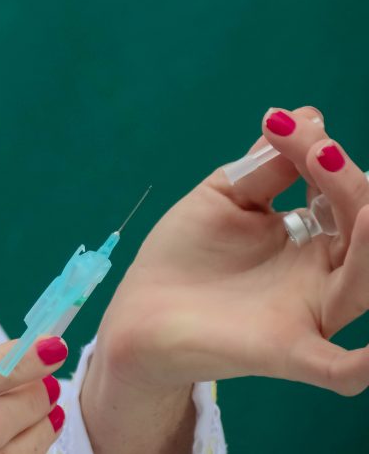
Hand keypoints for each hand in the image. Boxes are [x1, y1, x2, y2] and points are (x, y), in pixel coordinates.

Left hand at [83, 107, 368, 451]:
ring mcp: (308, 314)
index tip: (279, 124)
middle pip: (361, 229)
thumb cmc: (185, 256)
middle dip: (348, 186)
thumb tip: (309, 116)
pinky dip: (363, 366)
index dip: (317, 154)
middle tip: (319, 153)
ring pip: (363, 285)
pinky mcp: (285, 352)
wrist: (139, 313)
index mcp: (313, 236)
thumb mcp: (223, 200)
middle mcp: (324, 274)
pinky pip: (338, 369)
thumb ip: (264, 166)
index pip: (338, 190)